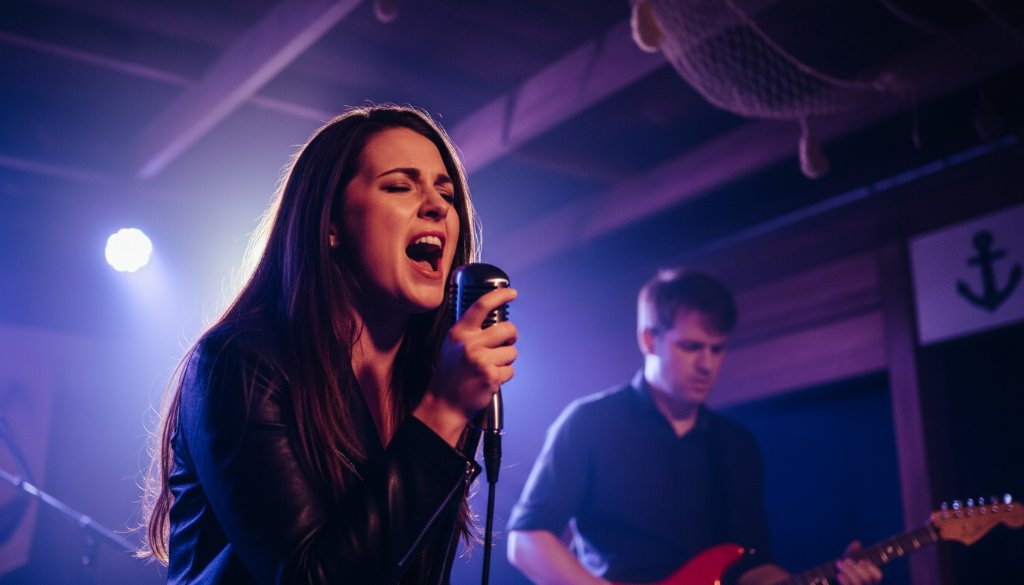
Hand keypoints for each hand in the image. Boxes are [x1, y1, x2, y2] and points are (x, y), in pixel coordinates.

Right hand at [415, 287, 517, 443]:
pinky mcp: (490, 376)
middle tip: (507, 343)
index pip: (482, 306)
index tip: (511, 293)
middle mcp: (469, 344)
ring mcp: (480, 360)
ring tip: (490, 368)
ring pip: (512, 352)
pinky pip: (510, 371)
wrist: (443, 405)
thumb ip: (470, 333)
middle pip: (507, 329)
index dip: (499, 295)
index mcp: (459, 333)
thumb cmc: (449, 377)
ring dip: (506, 361)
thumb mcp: (452, 346)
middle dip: (512, 337)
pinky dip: (504, 376)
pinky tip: (489, 380)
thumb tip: (495, 322)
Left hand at [835, 541, 881, 584]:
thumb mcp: (849, 562)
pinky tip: (839, 574)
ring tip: (839, 563)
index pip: (878, 575)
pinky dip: (844, 581)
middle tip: (846, 560)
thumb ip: (853, 553)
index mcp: (871, 579)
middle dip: (856, 567)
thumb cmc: (845, 572)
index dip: (872, 568)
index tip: (862, 560)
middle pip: (867, 579)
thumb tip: (857, 542)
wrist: (834, 584)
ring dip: (848, 571)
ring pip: (858, 583)